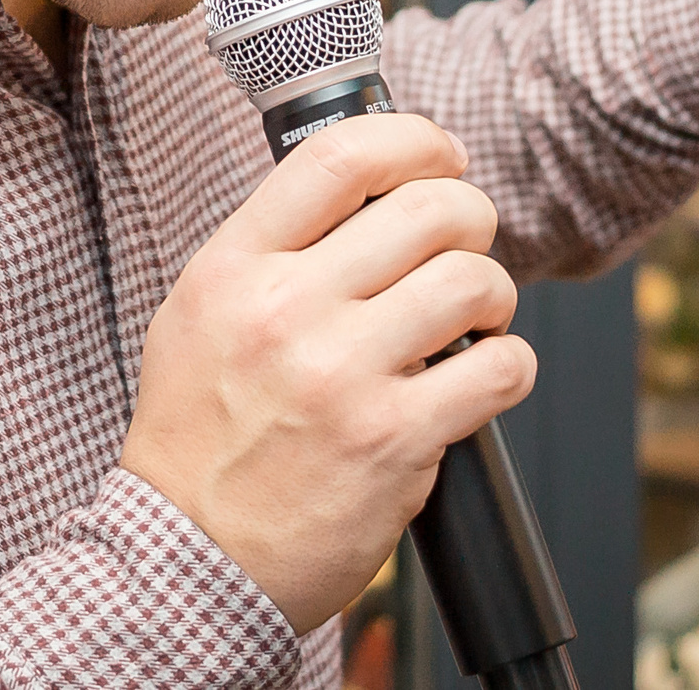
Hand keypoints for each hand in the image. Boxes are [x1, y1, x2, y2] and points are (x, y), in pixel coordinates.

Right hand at [121, 112, 533, 633]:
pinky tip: (486, 375)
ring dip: (495, 292)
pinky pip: (498, 369)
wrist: (189, 559)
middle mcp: (286, 311)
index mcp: (234, 268)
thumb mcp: (199, 315)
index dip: (414, 139)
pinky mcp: (392, 440)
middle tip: (467, 244)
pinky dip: (510, 365)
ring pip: (472, 280)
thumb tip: (363, 191)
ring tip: (476, 317)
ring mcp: (341, 376)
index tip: (441, 154)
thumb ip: (269, 250)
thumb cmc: (199, 439)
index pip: (339, 157)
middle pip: (427, 208)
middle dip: (471, 216)